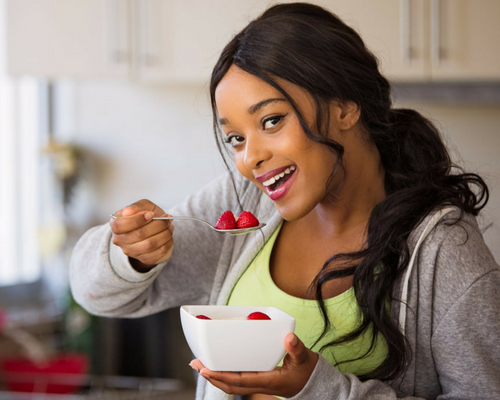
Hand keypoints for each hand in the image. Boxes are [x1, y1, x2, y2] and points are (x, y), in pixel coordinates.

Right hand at [110, 199, 174, 270]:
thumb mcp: (142, 206)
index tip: (151, 214)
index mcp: (116, 225)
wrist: (154, 229)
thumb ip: (136, 207)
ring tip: (169, 226)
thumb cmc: (146, 215)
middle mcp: (120, 240)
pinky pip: (158, 252)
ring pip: (150, 245)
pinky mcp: (144, 259)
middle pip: (139, 234)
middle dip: (157, 225)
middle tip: (167, 218)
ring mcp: (132, 252)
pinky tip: (169, 235)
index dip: (136, 220)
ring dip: (165, 233)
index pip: (119, 226)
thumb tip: (128, 211)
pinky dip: (168, 242)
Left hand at [189, 333, 317, 397]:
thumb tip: (289, 337)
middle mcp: (261, 386)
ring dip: (216, 376)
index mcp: (269, 382)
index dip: (221, 376)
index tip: (205, 369)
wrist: (314, 383)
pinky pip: (238, 381)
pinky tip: (220, 366)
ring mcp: (259, 385)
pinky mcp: (259, 380)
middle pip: (230, 386)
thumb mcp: (304, 358)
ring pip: (232, 385)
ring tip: (201, 365)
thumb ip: (296, 348)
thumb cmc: (308, 371)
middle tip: (195, 364)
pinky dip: (225, 375)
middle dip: (211, 376)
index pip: (239, 381)